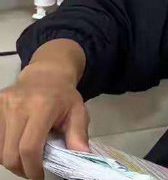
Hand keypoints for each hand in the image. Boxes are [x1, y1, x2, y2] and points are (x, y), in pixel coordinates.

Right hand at [0, 64, 89, 178]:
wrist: (46, 74)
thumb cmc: (64, 96)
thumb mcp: (78, 112)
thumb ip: (79, 134)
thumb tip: (83, 156)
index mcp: (42, 107)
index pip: (29, 147)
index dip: (32, 168)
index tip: (40, 177)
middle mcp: (18, 106)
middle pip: (10, 153)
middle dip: (22, 169)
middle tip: (34, 172)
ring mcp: (2, 106)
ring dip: (12, 161)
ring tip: (27, 160)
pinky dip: (4, 150)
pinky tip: (17, 149)